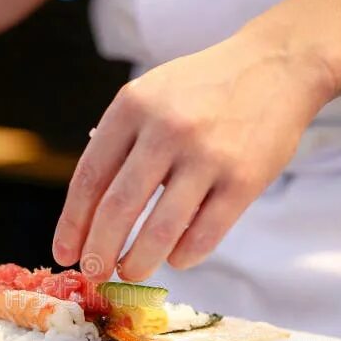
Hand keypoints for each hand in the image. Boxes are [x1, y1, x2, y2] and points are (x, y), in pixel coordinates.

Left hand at [53, 32, 336, 281]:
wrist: (276, 67)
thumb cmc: (201, 90)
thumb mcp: (148, 96)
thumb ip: (117, 143)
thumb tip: (85, 212)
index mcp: (132, 108)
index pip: (88, 179)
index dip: (72, 224)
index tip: (64, 254)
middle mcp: (166, 130)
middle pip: (117, 209)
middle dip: (99, 252)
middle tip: (94, 273)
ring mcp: (207, 155)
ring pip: (159, 230)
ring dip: (138, 262)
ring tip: (131, 272)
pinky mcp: (244, 179)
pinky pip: (204, 235)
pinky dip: (183, 256)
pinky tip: (176, 258)